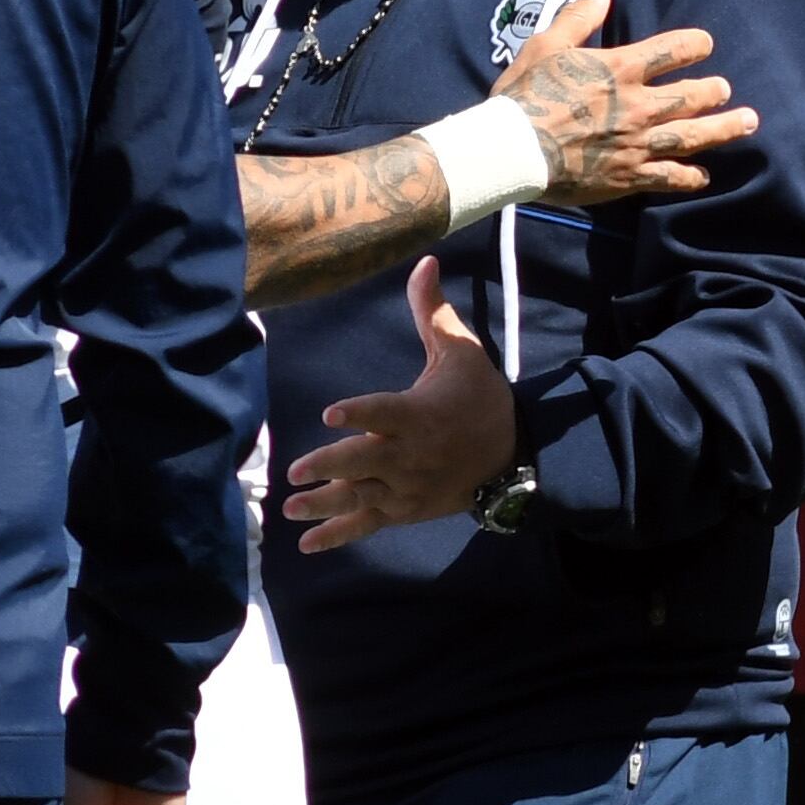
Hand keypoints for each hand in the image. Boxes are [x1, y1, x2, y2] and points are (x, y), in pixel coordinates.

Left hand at [282, 260, 516, 553]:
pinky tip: (306, 544)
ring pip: (361, 496)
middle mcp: (410, 454)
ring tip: (291, 507)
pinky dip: (337, 535)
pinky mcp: (405, 509)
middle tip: (297, 471)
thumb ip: (432, 311)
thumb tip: (425, 260)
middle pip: (366, 462)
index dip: (359, 414)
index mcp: (419, 414)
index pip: (384, 413)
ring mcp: (406, 487)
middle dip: (332, 466)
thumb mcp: (461, 350)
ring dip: (324, 503)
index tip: (330, 414)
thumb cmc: (480, 396)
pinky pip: (368, 524)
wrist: (513, 452)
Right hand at [492, 0, 759, 206]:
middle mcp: (638, 106)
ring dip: (723, 129)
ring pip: (692, 136)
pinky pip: (669, 178)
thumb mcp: (547, 46)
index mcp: (621, 70)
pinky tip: (704, 176)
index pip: (672, 50)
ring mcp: (637, 144)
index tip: (705, 44)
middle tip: (727, 90)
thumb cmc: (526, 94)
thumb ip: (579, 18)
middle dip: (715, 91)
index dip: (694, 44)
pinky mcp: (628, 177)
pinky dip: (689, 177)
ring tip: (746, 122)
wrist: (514, 150)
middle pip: (692, 96)